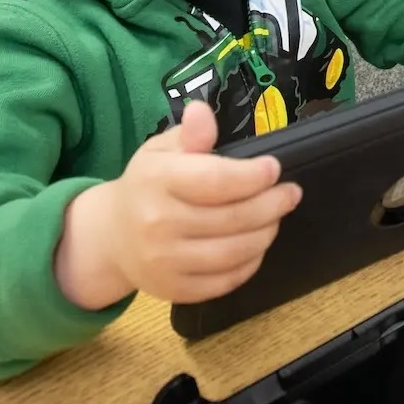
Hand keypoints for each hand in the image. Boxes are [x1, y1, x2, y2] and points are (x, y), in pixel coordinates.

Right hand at [54, 101, 301, 309]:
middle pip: (232, 219)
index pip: (215, 181)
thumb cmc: (146, 184)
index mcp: (156, 181)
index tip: (274, 168)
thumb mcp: (161, 149)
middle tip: (291, 193)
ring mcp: (166, 262)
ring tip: (276, 217)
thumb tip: (203, 112)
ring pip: (234, 253)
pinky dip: (250, 263)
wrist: (112, 237)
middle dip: (270, 205)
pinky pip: (226, 281)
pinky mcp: (176, 291)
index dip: (252, 176)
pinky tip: (257, 244)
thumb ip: (189, 134)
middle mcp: (159, 224)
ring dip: (265, 233)